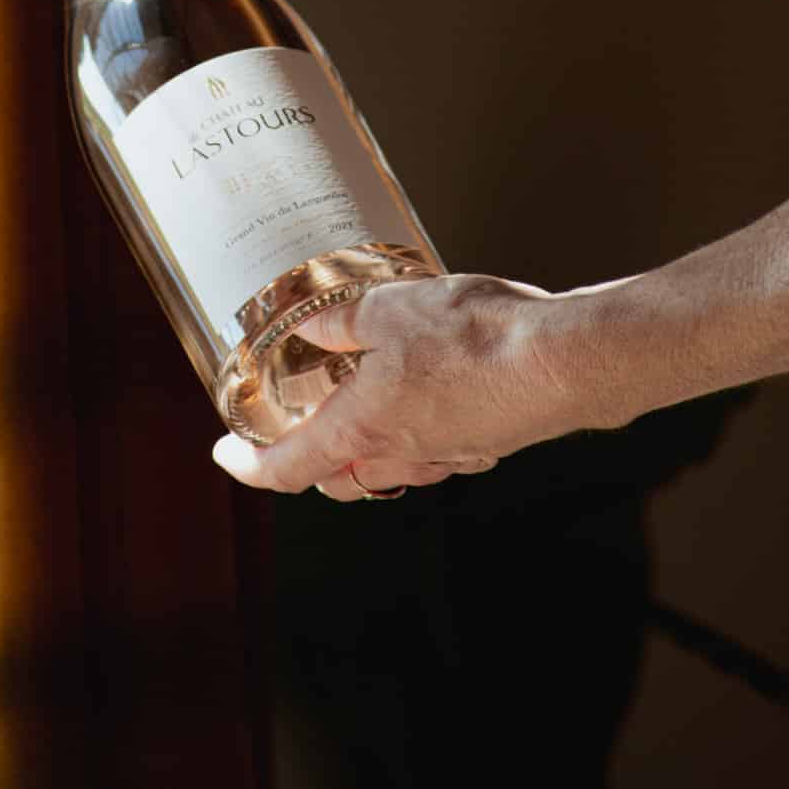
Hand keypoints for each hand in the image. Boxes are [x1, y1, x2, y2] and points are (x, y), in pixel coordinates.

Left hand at [209, 260, 593, 500]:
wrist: (562, 361)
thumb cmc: (475, 339)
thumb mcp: (387, 309)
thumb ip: (343, 321)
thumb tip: (313, 324)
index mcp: (360, 431)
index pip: (286, 468)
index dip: (248, 466)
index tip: (227, 456)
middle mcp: (400, 457)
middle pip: (337, 479)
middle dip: (310, 460)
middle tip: (296, 425)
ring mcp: (446, 458)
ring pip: (388, 470)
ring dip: (365, 447)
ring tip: (361, 400)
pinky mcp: (486, 446)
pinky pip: (434, 452)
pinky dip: (415, 432)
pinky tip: (425, 393)